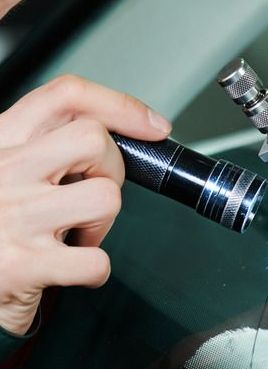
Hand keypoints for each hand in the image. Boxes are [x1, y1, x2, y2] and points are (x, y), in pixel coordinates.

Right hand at [0, 75, 170, 334]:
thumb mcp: (8, 173)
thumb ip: (46, 147)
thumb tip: (118, 133)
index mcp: (1, 142)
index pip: (66, 97)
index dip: (122, 107)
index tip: (152, 127)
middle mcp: (3, 170)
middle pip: (94, 139)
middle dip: (112, 171)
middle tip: (92, 197)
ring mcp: (14, 216)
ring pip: (105, 197)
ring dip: (103, 225)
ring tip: (75, 237)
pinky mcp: (23, 264)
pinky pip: (97, 260)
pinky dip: (95, 272)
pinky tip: (70, 270)